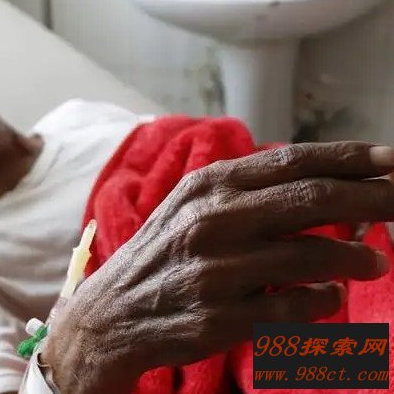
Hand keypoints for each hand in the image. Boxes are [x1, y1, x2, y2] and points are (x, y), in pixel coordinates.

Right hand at [42, 142, 393, 393]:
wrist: (109, 316)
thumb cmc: (159, 256)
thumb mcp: (190, 208)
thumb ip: (245, 193)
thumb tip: (315, 184)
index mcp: (207, 187)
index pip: (292, 161)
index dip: (350, 157)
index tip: (391, 157)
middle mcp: (211, 221)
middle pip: (312, 199)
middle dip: (373, 197)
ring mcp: (215, 271)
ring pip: (311, 255)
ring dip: (354, 257)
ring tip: (373, 261)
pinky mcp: (219, 318)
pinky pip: (293, 307)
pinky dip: (322, 300)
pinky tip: (328, 297)